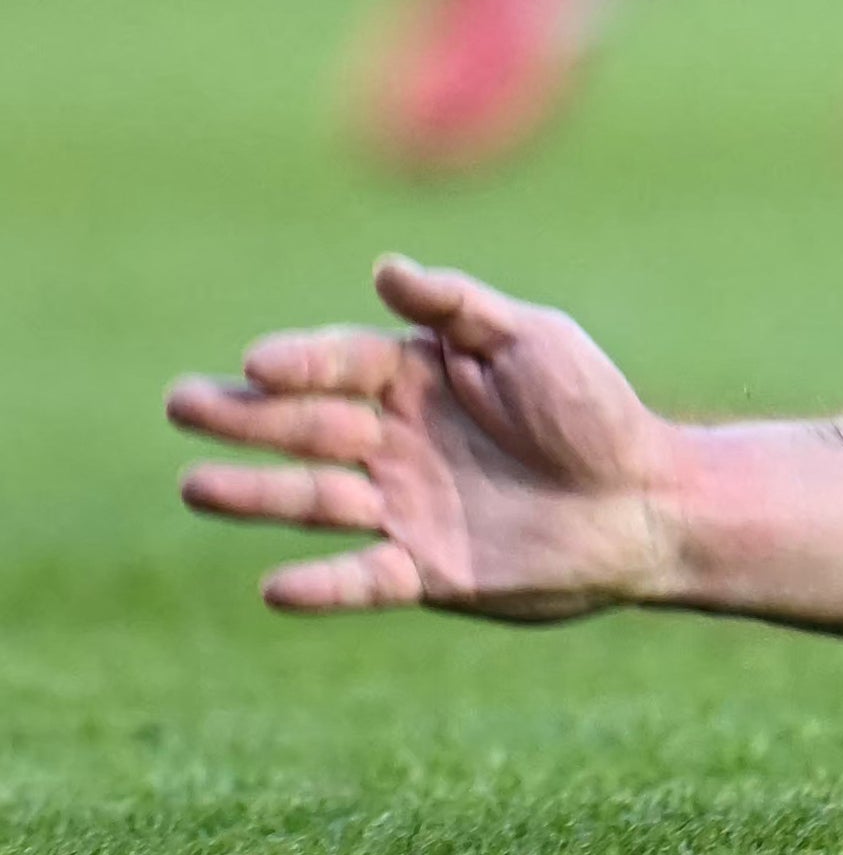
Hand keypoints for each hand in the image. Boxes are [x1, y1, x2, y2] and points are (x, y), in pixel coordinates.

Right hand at [169, 257, 679, 618]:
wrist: (648, 500)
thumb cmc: (594, 408)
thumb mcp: (533, 340)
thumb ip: (458, 308)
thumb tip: (383, 268)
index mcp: (415, 378)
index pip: (341, 364)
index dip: (300, 362)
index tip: (258, 362)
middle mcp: (394, 442)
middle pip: (306, 427)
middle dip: (244, 418)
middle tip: (182, 404)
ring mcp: (401, 507)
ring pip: (314, 501)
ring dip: (255, 495)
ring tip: (195, 486)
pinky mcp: (423, 570)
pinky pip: (361, 580)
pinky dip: (320, 586)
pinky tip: (276, 585)